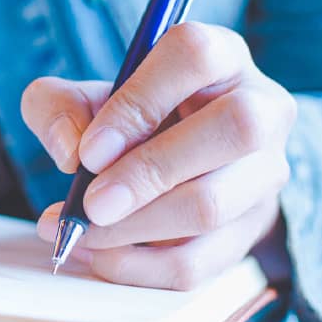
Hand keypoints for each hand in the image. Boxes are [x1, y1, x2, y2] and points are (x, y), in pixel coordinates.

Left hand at [21, 22, 295, 289]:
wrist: (161, 157)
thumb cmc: (121, 117)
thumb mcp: (77, 98)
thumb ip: (56, 108)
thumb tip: (70, 150)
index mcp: (219, 56)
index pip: (195, 56)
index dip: (140, 101)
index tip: (90, 149)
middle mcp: (260, 108)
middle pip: (232, 129)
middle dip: (150, 173)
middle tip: (90, 204)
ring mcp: (265, 172)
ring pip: (216, 203)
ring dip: (138, 227)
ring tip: (81, 230)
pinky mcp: (252, 228)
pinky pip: (203, 259)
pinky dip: (142, 266)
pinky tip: (97, 254)